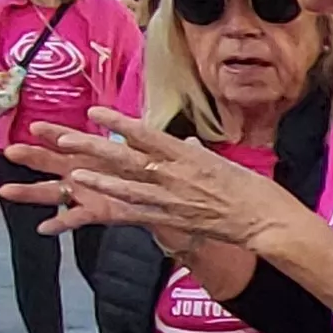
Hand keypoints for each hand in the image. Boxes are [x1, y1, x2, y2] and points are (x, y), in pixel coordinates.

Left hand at [3, 110, 293, 245]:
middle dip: (94, 148)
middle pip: (129, 157)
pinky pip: (140, 211)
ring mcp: (175, 198)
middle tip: (64, 139)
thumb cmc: (254, 190)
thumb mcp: (224, 164)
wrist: (269, 220)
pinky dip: (118, 204)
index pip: (147, 134)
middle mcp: (178, 174)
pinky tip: (101, 201)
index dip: (118, 123)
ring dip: (99, 178)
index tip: (95, 113)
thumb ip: (198, 154)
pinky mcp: (176, 219)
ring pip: (129, 185)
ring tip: (72, 171)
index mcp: (190, 155)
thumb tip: (186, 143)